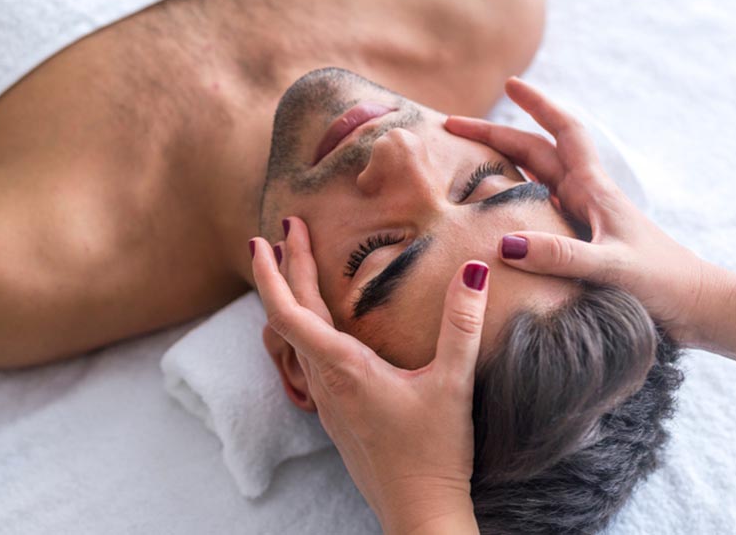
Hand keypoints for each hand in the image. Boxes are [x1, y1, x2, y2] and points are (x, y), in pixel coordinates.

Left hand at [250, 218, 484, 534]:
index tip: (261, 241)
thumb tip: (474, 269)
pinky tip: (321, 324)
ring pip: (295, 339)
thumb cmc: (435, 455)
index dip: (272, 274)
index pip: (290, 313)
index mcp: (344, 369)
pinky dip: (304, 326)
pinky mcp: (336, 413)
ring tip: (292, 266)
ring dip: (291, 298)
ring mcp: (327, 401)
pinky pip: (308, 359)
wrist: (419, 514)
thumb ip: (462, 325)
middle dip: (283, 269)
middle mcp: (326, 382)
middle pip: (289, 317)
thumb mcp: (454, 385)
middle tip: (284, 229)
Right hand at [444, 77, 721, 345]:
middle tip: (453, 127)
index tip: (511, 83)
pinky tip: (495, 211)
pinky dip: (513, 198)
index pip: (563, 132)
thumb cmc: (664, 283)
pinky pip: (539, 208)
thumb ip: (562, 255)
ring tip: (465, 159)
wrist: (698, 306)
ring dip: (503, 162)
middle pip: (535, 151)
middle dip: (495, 134)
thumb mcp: (612, 268)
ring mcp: (584, 218)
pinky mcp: (583, 240)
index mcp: (594, 190)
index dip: (538, 104)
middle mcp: (587, 196)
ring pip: (535, 177)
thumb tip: (507, 242)